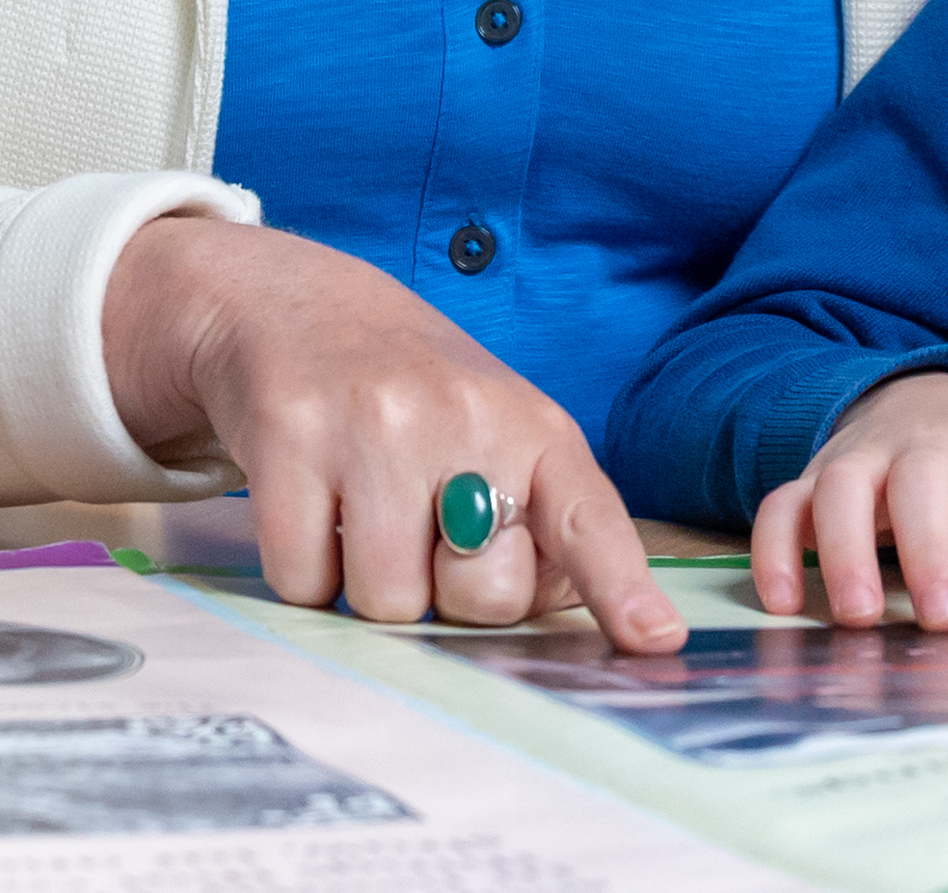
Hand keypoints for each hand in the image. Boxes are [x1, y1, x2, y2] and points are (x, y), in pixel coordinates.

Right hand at [102, 216, 680, 650]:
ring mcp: (375, 423)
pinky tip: (312, 507)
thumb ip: (541, 525)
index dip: (623, 585)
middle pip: (480, 597)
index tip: (656, 639)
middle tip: (422, 533)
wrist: (300, 309)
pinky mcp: (290, 435)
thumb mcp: (500, 438)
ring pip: (385, 602)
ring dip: (367, 586)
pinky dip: (303, 573)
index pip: (589, 517)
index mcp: (533, 426)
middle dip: (448, 593)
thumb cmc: (416, 399)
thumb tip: (565, 613)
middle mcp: (464, 416)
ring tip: (362, 513)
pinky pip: (303, 584)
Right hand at [750, 370, 947, 632]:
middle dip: (927, 550)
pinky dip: (774, 552)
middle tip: (941, 618)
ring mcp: (860, 457)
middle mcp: (921, 445)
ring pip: (840, 488)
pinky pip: (779, 507)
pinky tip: (784, 603)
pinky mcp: (810, 479)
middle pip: (919, 481)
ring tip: (860, 618)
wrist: (923, 399)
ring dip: (845, 552)